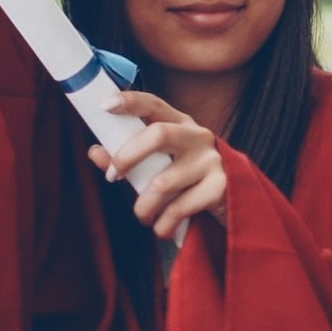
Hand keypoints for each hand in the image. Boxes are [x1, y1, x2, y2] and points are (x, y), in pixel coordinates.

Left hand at [88, 93, 226, 240]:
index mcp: (181, 124)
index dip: (130, 102)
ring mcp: (212, 160)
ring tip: (143, 216)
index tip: (106, 105)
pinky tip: (162, 228)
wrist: (236, 206)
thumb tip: (95, 151)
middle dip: (127, 156)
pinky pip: (179, 208)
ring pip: (163, 182)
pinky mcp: (221, 187)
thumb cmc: (186, 182)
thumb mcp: (157, 166)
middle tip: (111, 177)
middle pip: (159, 134)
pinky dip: (163, 224)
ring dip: (143, 206)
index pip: (154, 105)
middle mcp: (198, 136)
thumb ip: (127, 158)